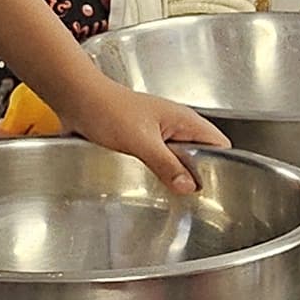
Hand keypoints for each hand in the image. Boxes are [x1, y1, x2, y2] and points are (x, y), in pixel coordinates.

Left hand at [63, 78, 226, 195]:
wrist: (77, 99)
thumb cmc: (107, 108)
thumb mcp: (140, 141)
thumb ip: (166, 164)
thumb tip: (189, 186)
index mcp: (184, 120)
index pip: (220, 144)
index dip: (223, 165)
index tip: (214, 189)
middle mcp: (175, 127)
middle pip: (202, 156)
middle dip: (199, 176)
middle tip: (194, 200)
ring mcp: (159, 135)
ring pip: (180, 161)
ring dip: (177, 177)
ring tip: (175, 196)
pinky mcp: (143, 142)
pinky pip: (161, 162)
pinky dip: (160, 174)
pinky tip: (153, 186)